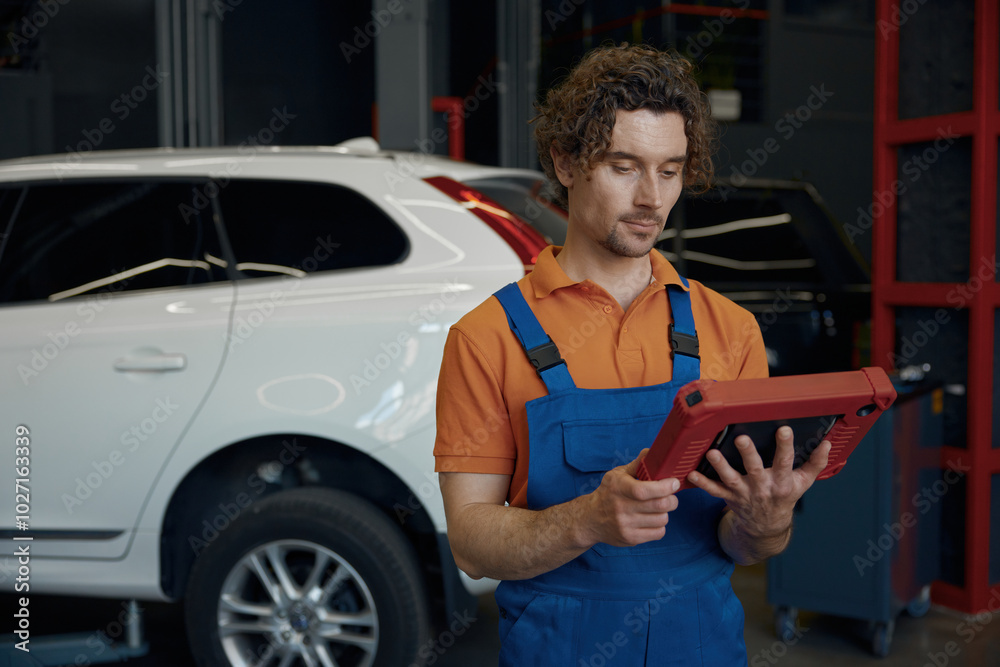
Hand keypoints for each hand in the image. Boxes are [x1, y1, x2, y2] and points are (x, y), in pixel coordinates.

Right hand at [582, 448, 680, 546]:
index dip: (664, 487)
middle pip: (659, 506)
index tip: (674, 483)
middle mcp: (621, 507)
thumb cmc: (608, 493)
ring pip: (662, 519)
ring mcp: (625, 525)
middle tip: (671, 496)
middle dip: (672, 499)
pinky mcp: (630, 539)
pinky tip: (652, 519)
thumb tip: (651, 451)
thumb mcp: (617, 475)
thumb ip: (636, 464)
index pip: (644, 490)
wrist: (590, 519)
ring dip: (665, 513)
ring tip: (658, 508)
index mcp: (619, 488)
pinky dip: (660, 525)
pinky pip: (658, 533)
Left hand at [687, 426, 829, 540]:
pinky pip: (713, 490)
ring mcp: (743, 493)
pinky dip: (702, 482)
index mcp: (781, 482)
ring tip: (712, 453)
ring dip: (720, 466)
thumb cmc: (784, 497)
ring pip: (730, 478)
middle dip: (748, 454)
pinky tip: (691, 473)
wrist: (767, 526)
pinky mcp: (729, 497)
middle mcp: (761, 487)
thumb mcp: (803, 483)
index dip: (785, 446)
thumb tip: (828, 443)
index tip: (783, 430)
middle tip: (741, 438)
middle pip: (754, 469)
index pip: (785, 462)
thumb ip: (815, 463)